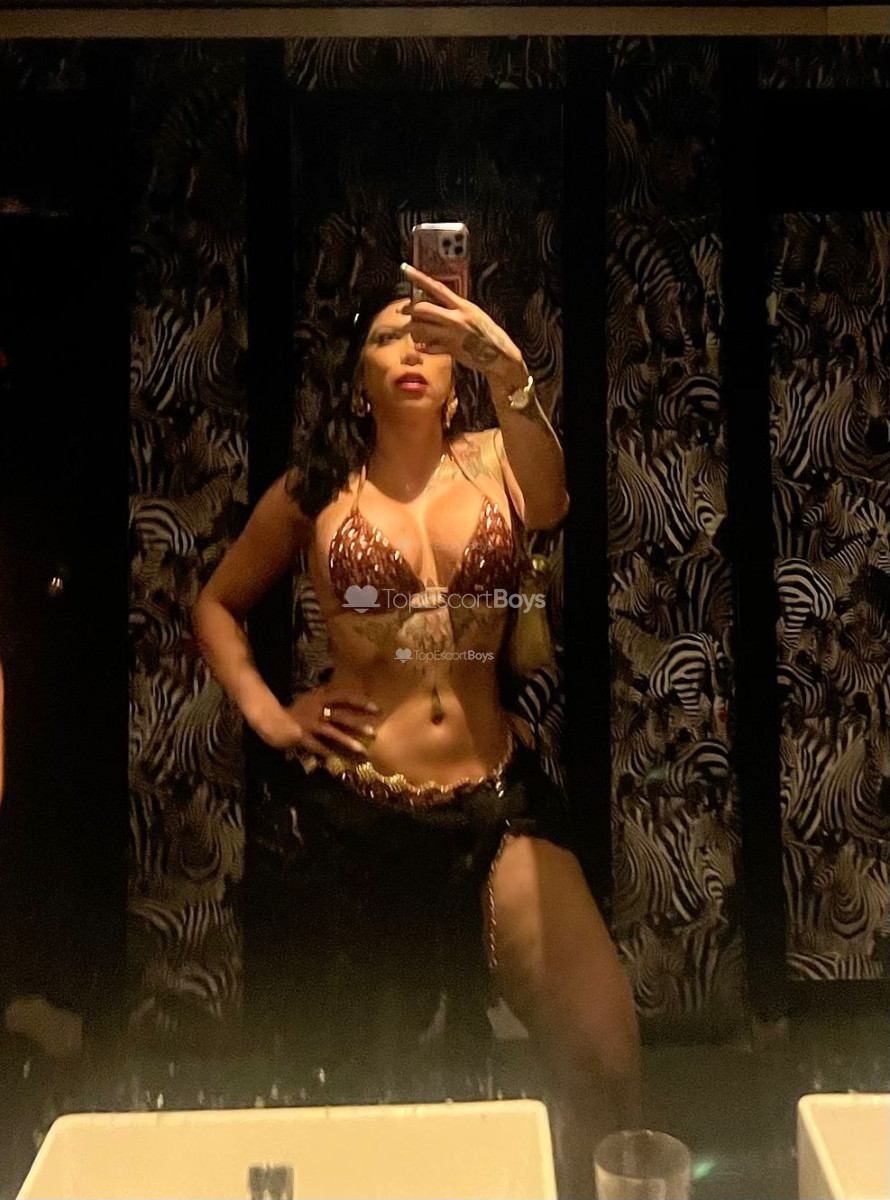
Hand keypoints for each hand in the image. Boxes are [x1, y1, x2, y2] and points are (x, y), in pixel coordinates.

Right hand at [255, 687, 379, 758]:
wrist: (270, 718)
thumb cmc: (292, 711)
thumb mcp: (309, 700)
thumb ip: (324, 699)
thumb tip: (341, 698)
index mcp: (319, 698)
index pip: (344, 697)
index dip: (360, 702)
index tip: (376, 708)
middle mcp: (316, 709)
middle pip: (341, 715)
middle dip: (358, 724)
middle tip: (374, 731)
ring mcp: (309, 723)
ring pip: (332, 732)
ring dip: (347, 741)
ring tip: (361, 749)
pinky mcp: (301, 736)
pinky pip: (317, 746)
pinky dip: (327, 753)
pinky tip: (337, 760)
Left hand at [398, 263, 527, 387]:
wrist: (498, 354)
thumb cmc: (486, 332)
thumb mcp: (473, 313)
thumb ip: (455, 307)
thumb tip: (435, 300)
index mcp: (462, 305)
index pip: (436, 288)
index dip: (419, 277)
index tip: (405, 269)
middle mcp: (456, 318)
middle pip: (423, 309)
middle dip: (409, 309)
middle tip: (402, 311)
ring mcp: (452, 335)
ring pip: (421, 328)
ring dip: (411, 329)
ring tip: (409, 330)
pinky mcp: (450, 350)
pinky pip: (428, 347)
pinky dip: (422, 347)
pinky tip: (422, 346)